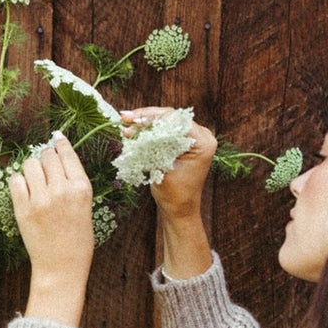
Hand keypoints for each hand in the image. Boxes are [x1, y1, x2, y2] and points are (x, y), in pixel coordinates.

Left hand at [9, 133, 93, 325]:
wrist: (62, 266)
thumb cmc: (77, 238)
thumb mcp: (85, 207)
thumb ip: (73, 183)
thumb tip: (57, 155)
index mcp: (81, 188)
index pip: (67, 154)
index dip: (60, 144)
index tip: (56, 139)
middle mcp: (61, 190)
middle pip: (47, 155)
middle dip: (45, 158)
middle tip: (45, 167)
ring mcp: (40, 199)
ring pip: (29, 163)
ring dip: (31, 168)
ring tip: (35, 180)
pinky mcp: (23, 209)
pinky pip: (15, 180)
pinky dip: (19, 182)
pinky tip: (25, 190)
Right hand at [122, 107, 215, 278]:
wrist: (178, 209)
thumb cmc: (174, 194)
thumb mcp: (162, 168)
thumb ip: (154, 146)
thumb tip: (136, 126)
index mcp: (202, 141)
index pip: (176, 120)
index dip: (152, 117)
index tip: (133, 121)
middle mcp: (200, 136)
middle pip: (170, 118)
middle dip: (146, 118)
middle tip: (125, 119)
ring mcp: (190, 138)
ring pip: (164, 122)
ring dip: (144, 124)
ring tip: (125, 126)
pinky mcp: (181, 142)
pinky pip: (163, 131)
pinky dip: (147, 131)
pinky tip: (132, 132)